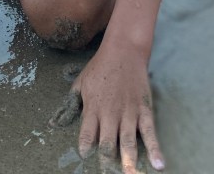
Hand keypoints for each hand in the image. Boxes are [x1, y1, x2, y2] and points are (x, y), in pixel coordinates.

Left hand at [50, 40, 163, 172]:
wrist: (124, 50)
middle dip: (107, 162)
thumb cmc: (99, 68)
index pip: (87, 135)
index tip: (85, 156)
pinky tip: (159, 165)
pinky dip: (155, 149)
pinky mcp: (144, 109)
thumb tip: (54, 124)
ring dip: (129, 162)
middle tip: (107, 173)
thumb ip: (70, 106)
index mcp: (92, 108)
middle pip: (107, 143)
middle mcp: (110, 113)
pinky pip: (150, 132)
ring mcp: (128, 112)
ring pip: (128, 142)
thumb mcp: (80, 83)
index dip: (85, 148)